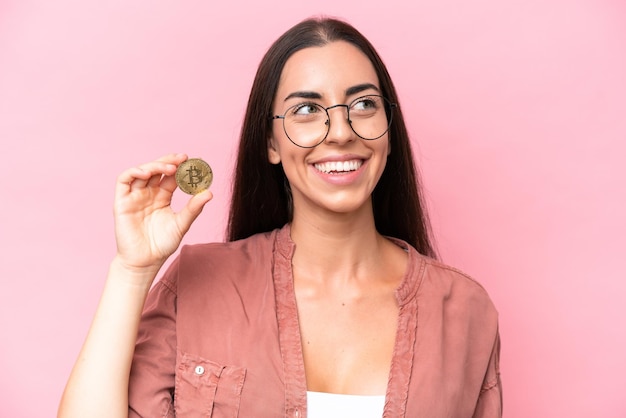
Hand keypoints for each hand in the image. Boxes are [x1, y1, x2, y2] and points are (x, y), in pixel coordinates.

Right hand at [112, 153, 211, 272]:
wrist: (145, 262)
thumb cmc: (162, 245)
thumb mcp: (182, 224)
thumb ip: (193, 208)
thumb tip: (209, 192)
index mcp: (162, 197)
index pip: (170, 177)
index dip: (180, 168)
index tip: (193, 162)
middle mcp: (147, 194)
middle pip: (157, 170)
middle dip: (169, 161)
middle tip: (183, 158)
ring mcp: (134, 196)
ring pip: (142, 172)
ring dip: (155, 165)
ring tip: (171, 167)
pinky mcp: (121, 201)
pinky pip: (124, 180)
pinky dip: (134, 172)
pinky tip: (147, 172)